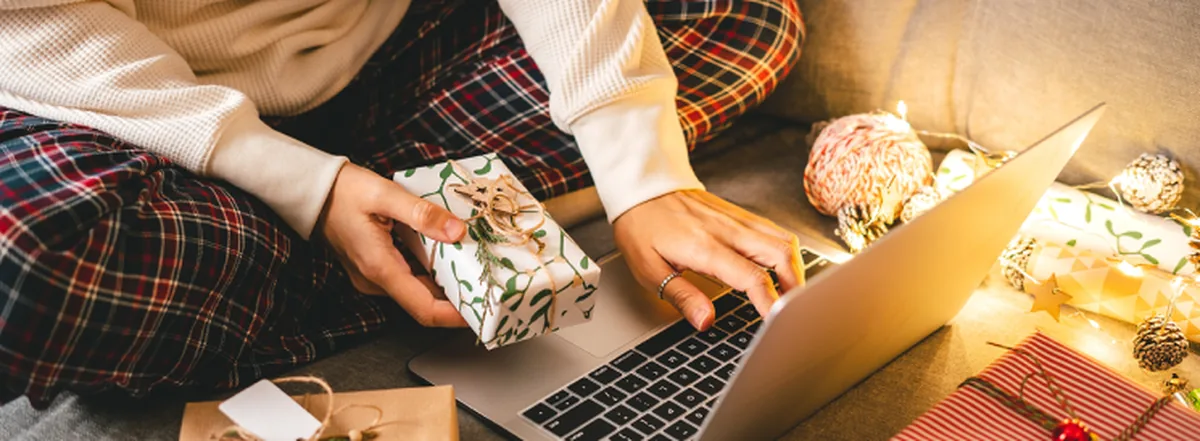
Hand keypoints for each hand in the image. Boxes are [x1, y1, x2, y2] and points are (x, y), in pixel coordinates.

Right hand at [318, 164, 468, 326]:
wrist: (313, 190)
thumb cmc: (343, 191)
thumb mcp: (386, 194)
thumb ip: (422, 214)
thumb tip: (457, 232)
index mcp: (380, 268)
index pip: (423, 309)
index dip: (455, 316)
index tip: (480, 311)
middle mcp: (377, 280)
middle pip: (424, 303)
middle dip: (457, 299)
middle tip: (487, 286)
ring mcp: (375, 276)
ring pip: (418, 291)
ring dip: (445, 285)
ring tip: (474, 269)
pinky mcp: (376, 267)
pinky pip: (409, 278)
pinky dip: (431, 272)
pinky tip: (448, 256)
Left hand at [613, 190, 804, 329]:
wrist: (642, 189)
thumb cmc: (642, 228)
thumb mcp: (649, 270)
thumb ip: (681, 296)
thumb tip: (705, 321)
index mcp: (705, 248)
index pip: (752, 277)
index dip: (770, 303)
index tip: (777, 323)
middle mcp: (728, 231)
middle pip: (781, 255)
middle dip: (794, 287)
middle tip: (792, 312)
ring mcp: (737, 220)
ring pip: (784, 241)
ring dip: (794, 269)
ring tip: (790, 294)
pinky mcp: (739, 215)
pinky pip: (774, 231)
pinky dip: (786, 252)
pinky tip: (781, 268)